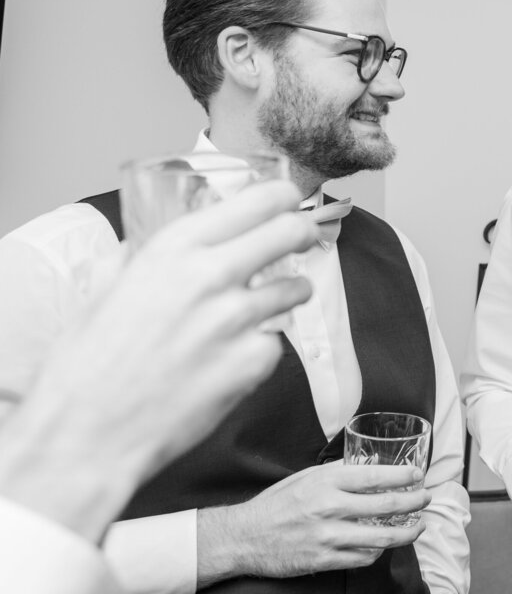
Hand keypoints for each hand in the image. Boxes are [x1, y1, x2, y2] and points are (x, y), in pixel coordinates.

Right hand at [0, 180, 315, 541]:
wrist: (86, 436)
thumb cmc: (85, 368)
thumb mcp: (105, 293)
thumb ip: (139, 264)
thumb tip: (150, 248)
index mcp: (173, 249)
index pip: (256, 201)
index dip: (282, 197)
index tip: (289, 200)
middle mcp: (210, 276)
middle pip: (289, 233)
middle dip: (303, 233)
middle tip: (306, 239)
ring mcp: (236, 320)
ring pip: (294, 289)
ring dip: (290, 293)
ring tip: (272, 304)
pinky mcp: (252, 362)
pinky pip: (275, 344)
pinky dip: (262, 350)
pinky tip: (232, 361)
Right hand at [198, 463, 431, 583]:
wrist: (245, 536)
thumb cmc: (277, 503)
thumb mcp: (306, 477)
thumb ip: (337, 472)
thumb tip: (368, 464)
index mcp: (326, 482)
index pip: (375, 476)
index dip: (403, 476)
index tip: (418, 475)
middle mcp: (330, 507)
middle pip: (386, 505)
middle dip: (414, 502)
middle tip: (426, 500)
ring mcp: (328, 536)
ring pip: (381, 536)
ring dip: (406, 533)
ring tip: (417, 527)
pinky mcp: (324, 559)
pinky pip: (362, 558)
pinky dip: (378, 552)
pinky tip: (383, 546)